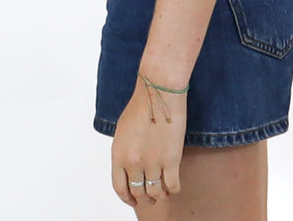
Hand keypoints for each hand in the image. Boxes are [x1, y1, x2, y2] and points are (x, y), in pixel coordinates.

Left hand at [111, 73, 186, 207]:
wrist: (158, 91)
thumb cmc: (141, 104)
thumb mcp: (123, 130)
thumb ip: (124, 151)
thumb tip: (129, 166)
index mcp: (118, 154)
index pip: (119, 188)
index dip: (127, 198)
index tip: (133, 200)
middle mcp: (133, 162)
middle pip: (138, 193)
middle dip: (144, 198)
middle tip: (150, 197)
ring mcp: (152, 163)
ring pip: (155, 193)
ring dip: (159, 195)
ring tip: (163, 192)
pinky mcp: (171, 160)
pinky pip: (172, 186)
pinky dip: (173, 190)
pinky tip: (174, 186)